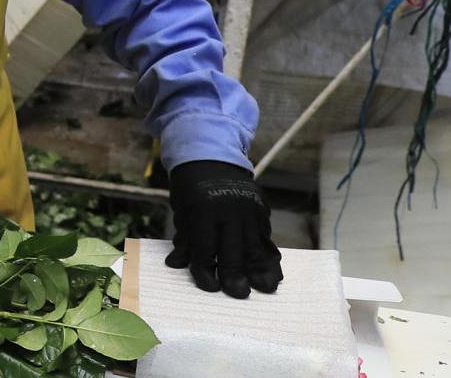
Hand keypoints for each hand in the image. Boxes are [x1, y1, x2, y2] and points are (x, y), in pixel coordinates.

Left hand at [165, 160, 282, 297]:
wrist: (211, 157)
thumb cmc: (190, 188)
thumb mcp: (182, 211)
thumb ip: (184, 239)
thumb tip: (176, 265)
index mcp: (203, 211)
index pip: (205, 249)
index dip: (206, 271)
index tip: (210, 287)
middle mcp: (229, 211)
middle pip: (233, 251)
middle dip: (236, 275)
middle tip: (239, 294)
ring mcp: (249, 209)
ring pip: (256, 244)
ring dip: (261, 268)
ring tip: (267, 288)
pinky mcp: (262, 208)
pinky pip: (265, 234)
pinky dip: (268, 252)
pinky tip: (273, 267)